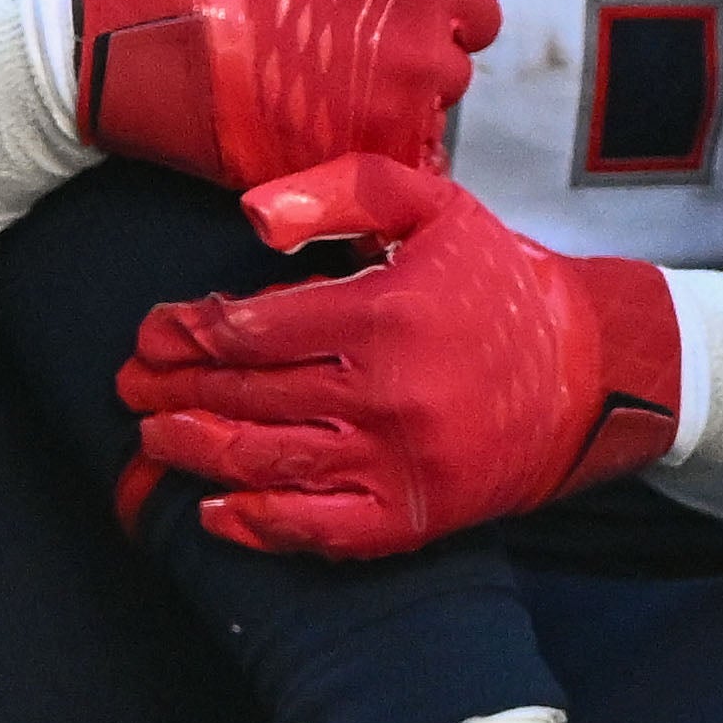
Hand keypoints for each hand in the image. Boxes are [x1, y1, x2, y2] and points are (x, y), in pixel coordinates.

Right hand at [74, 0, 552, 190]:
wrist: (160, 27)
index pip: (478, 16)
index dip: (430, 14)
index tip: (376, 14)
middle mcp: (421, 51)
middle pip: (451, 72)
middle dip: (409, 63)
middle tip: (335, 49)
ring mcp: (388, 116)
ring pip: (422, 123)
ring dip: (385, 111)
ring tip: (317, 86)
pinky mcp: (352, 167)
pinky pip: (392, 170)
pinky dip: (361, 153)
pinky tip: (313, 125)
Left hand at [114, 153, 677, 557]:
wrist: (590, 370)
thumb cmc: (499, 280)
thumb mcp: (432, 205)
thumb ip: (340, 192)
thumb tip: (252, 220)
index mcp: (384, 313)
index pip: (255, 329)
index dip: (192, 330)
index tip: (157, 330)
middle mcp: (387, 393)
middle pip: (251, 395)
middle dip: (179, 388)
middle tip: (131, 383)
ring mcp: (400, 462)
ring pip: (272, 463)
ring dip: (200, 452)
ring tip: (153, 435)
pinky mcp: (415, 515)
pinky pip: (321, 530)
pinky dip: (261, 527)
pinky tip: (216, 513)